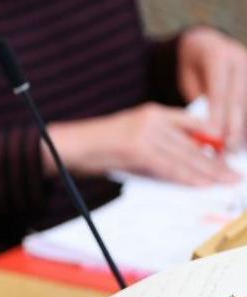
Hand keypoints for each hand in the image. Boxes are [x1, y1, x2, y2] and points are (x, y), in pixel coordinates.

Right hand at [49, 103, 239, 185]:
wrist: (66, 146)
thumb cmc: (94, 147)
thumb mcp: (129, 138)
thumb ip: (155, 145)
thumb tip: (180, 163)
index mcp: (152, 112)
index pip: (194, 124)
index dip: (214, 140)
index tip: (227, 154)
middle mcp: (153, 119)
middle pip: (194, 143)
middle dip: (216, 162)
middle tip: (233, 175)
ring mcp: (146, 134)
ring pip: (186, 157)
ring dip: (209, 173)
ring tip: (226, 182)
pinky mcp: (138, 150)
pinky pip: (170, 167)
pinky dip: (188, 178)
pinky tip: (202, 184)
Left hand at [178, 26, 246, 150]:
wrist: (205, 45)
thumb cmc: (192, 68)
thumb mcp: (187, 79)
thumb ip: (197, 99)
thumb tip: (206, 130)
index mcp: (216, 54)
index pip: (218, 91)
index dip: (218, 116)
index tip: (214, 138)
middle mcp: (238, 58)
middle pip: (238, 98)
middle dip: (234, 126)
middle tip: (229, 148)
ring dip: (245, 126)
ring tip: (237, 148)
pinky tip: (244, 138)